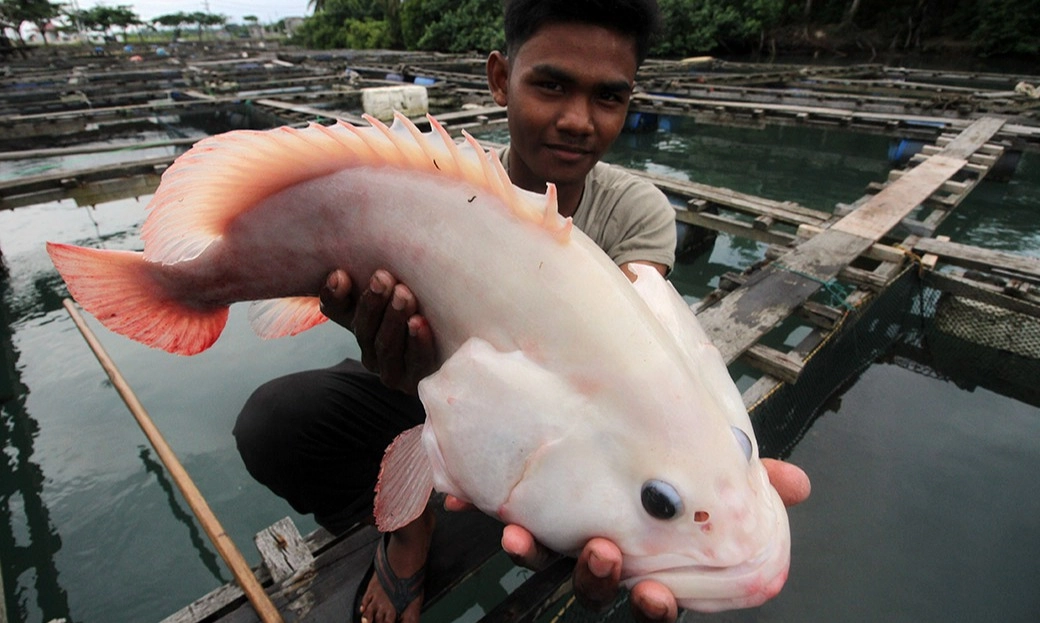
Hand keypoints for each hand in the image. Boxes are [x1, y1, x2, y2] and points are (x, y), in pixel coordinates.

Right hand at [319, 268, 435, 393]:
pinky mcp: (415, 380)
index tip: (342, 275)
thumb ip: (370, 286)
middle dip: (373, 303)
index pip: (337, 310)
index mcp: (360, 326)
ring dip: (393, 319)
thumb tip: (342, 275)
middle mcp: (370, 352)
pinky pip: (415, 362)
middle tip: (383, 278)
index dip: (335, 295)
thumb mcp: (395, 298)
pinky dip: (417, 342)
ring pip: (386, 346)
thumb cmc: (421, 315)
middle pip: (364, 330)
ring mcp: (392, 370)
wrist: (453, 352)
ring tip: (404, 296)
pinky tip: (419, 322)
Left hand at [498, 459, 809, 622]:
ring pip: (548, 562)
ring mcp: (563, 533)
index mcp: (650, 553)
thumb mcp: (712, 467)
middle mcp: (604, 549)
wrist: (594, 403)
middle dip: (600, 581)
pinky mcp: (528, 508)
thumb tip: (797, 483)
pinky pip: (508, 525)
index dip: (656, 605)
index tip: (656, 596)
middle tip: (603, 555)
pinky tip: (487, 514)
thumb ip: (751, 477)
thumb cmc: (664, 457)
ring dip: (541, 554)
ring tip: (537, 538)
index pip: (655, 595)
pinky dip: (498, 522)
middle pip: (598, 588)